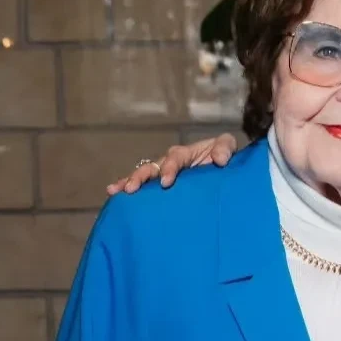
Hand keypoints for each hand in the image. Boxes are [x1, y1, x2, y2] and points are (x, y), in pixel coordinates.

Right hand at [106, 135, 236, 194]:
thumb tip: (220, 159)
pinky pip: (143, 186)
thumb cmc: (222, 155)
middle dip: (141, 177)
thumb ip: (225, 148)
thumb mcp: (227, 147)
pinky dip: (127, 187)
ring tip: (116, 191)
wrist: (221, 169)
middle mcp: (169, 162)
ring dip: (129, 182)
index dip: (170, 168)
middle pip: (152, 167)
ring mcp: (163, 173)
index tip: (167, 182)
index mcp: (184, 154)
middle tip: (132, 188)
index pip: (175, 159)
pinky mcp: (160, 185)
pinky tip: (113, 193)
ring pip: (143, 176)